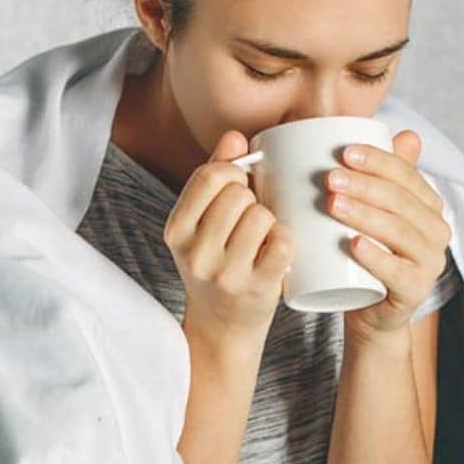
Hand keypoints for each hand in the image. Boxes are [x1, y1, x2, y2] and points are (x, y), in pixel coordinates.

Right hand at [164, 130, 295, 345]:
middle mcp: (195, 253)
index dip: (233, 172)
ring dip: (270, 220)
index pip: (209, 176)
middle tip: (251, 218)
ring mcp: (225, 274)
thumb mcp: (202, 223)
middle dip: (251, 199)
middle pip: (238, 194)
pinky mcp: (256, 289)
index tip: (239, 187)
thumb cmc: (216, 263)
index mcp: (176, 230)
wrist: (221, 326)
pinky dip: (286, 240)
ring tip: (262, 236)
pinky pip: (282, 242)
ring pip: (261, 215)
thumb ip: (215, 175)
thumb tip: (235, 137)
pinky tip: (277, 250)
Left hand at [329, 130, 452, 340]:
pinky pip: (397, 273)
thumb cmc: (368, 253)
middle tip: (329, 178)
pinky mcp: (415, 291)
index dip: (377, 160)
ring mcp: (429, 263)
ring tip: (332, 205)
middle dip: (364, 185)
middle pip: (400, 201)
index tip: (343, 152)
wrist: (370, 311)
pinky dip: (375, 257)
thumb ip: (384, 176)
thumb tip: (406, 132)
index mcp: (428, 205)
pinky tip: (353, 245)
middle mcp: (437, 232)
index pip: (406, 174)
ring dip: (365, 215)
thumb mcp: (373, 211)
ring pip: (399, 233)